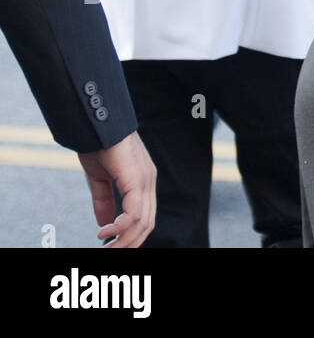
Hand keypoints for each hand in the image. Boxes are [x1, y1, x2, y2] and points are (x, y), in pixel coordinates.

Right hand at [77, 131, 155, 247]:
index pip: (145, 216)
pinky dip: (118, 227)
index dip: (132, 235)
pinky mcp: (136, 179)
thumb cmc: (99, 146)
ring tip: (106, 249)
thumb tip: (106, 226)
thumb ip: (104, 202)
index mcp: (143, 181)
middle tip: (109, 254)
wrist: (98, 125)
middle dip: (129, 243)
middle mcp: (148, 182)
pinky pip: (133, 212)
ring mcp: (145, 180)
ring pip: (142, 221)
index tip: (113, 246)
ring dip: (124, 240)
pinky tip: (104, 233)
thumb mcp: (100, 179)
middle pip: (147, 223)